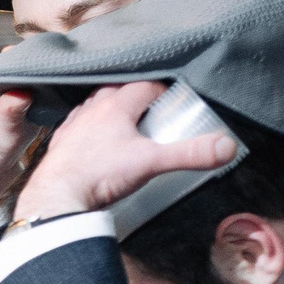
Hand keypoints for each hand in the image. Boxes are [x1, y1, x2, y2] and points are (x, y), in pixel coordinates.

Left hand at [13, 82, 236, 225]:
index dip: (163, 89)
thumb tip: (227, 147)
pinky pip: (78, 126)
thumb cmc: (100, 175)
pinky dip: (90, 127)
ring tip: (126, 119)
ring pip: (96, 105)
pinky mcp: (61, 144)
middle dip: (137, 95)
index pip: (146, 84)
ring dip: (111, 108)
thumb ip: (189, 153)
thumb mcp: (151, 163)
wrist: (56, 198)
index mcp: (116, 104)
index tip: (175, 99)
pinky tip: (95, 138)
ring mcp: (74, 125)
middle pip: (119, 90)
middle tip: (153, 107)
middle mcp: (92, 109)